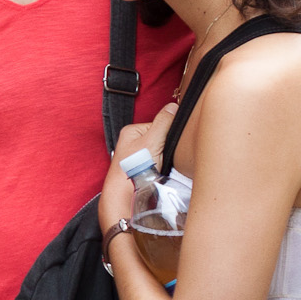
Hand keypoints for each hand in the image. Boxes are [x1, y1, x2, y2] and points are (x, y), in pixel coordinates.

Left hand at [102, 104, 178, 222]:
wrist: (126, 193)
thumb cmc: (135, 166)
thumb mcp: (152, 140)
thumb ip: (164, 122)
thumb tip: (173, 106)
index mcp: (132, 131)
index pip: (158, 124)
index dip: (169, 132)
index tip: (174, 140)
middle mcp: (132, 142)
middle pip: (160, 138)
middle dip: (168, 145)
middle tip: (169, 154)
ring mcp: (137, 156)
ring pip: (160, 151)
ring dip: (167, 157)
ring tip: (165, 163)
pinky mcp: (142, 168)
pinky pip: (158, 163)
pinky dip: (163, 166)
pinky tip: (163, 170)